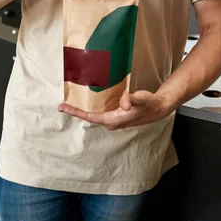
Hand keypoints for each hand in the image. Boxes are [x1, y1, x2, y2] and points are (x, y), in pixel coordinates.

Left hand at [58, 90, 173, 129]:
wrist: (158, 108)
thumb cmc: (148, 104)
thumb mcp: (140, 99)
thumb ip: (131, 100)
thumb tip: (124, 103)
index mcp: (112, 119)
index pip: (89, 117)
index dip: (75, 112)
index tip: (62, 107)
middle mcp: (111, 122)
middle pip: (89, 116)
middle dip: (77, 110)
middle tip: (63, 102)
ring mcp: (114, 119)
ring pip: (95, 114)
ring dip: (85, 108)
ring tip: (73, 99)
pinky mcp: (116, 115)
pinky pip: (100, 111)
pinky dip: (93, 105)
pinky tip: (91, 98)